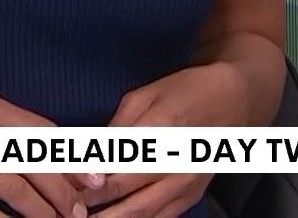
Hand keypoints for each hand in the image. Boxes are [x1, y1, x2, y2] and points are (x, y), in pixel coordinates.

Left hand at [81, 64, 244, 216]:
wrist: (232, 101)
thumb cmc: (184, 92)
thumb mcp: (145, 96)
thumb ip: (118, 128)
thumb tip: (92, 152)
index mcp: (161, 134)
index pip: (117, 168)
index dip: (88, 182)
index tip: (65, 186)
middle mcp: (177, 166)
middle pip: (128, 198)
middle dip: (94, 207)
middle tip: (69, 208)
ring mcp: (187, 185)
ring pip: (143, 215)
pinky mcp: (192, 196)